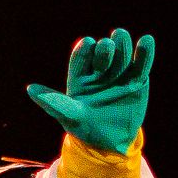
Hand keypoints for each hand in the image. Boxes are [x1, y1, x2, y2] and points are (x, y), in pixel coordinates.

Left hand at [27, 28, 156, 156]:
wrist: (110, 142)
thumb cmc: (84, 128)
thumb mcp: (69, 115)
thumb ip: (53, 102)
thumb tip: (30, 89)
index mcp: (79, 77)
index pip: (80, 58)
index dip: (84, 50)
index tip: (87, 43)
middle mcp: (98, 71)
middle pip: (101, 52)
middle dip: (104, 48)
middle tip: (106, 45)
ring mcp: (118, 74)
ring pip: (121, 54)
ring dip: (122, 43)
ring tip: (121, 35)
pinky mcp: (137, 80)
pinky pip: (141, 64)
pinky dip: (144, 52)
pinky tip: (146, 40)